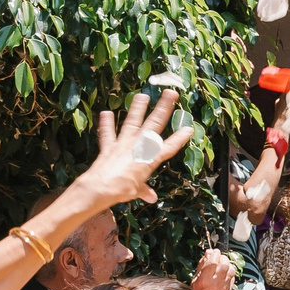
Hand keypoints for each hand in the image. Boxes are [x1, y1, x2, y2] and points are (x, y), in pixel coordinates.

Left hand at [75, 89, 195, 211]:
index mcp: (150, 159)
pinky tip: (106, 112)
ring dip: (137, 108)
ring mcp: (124, 144)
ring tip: (142, 96)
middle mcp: (139, 147)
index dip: (179, 138)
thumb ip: (144, 191)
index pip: (169, 147)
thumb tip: (151, 197)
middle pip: (154, 124)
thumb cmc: (122, 190)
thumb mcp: (136, 191)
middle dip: (164, 108)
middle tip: (171, 93)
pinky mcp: (109, 146)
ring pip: (132, 123)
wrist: (101, 187)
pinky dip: (106, 124)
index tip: (188, 129)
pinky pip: (107, 133)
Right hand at [190, 248, 236, 289]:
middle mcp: (216, 283)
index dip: (214, 254)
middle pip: (224, 264)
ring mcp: (224, 287)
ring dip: (228, 263)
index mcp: (205, 280)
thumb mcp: (195, 279)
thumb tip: (208, 254)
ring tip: (222, 262)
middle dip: (222, 257)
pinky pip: (233, 277)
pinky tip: (226, 271)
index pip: (213, 261)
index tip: (214, 251)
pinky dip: (230, 271)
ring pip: (231, 270)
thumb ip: (202, 265)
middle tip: (218, 256)